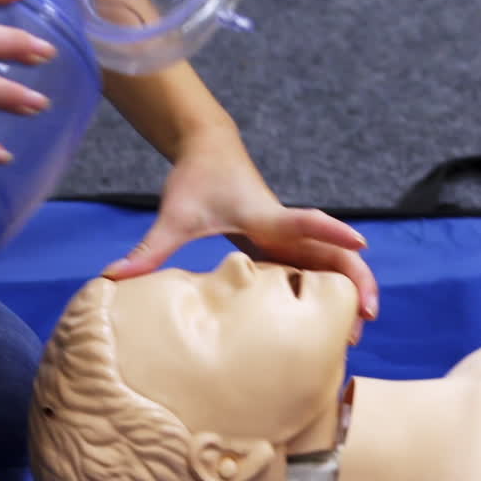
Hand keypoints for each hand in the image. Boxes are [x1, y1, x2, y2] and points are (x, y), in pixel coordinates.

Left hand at [102, 128, 378, 322]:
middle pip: (333, 253)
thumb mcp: (172, 216)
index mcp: (264, 217)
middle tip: (368, 317)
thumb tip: (113, 279)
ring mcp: (288, 238)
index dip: (330, 232)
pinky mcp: (284, 246)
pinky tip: (338, 322)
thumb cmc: (195, 179)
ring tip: (358, 332)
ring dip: (349, 291)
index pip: (303, 223)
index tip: (359, 243)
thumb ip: (148, 251)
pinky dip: (332, 291)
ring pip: (330, 264)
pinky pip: (316, 269)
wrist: (211, 148)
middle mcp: (284, 229)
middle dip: (356, 281)